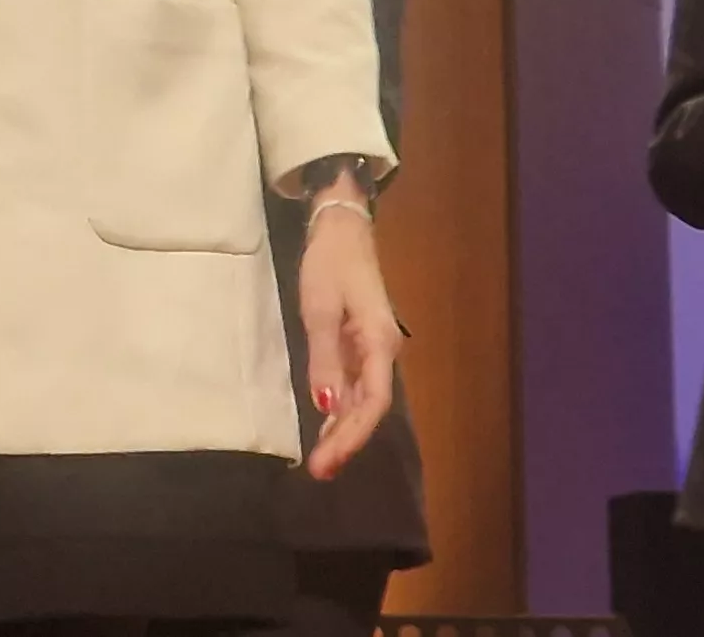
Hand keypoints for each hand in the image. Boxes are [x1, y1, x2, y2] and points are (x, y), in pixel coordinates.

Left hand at [294, 184, 401, 480]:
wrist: (341, 231)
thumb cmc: (330, 265)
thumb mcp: (319, 309)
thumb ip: (324, 359)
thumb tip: (326, 406)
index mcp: (380, 343)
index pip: (373, 402)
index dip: (352, 435)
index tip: (329, 460)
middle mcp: (384, 351)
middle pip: (369, 407)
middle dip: (346, 441)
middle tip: (320, 472)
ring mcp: (374, 349)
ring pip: (363, 400)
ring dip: (343, 429)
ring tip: (322, 460)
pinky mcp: (361, 345)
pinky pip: (356, 385)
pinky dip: (341, 409)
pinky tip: (326, 427)